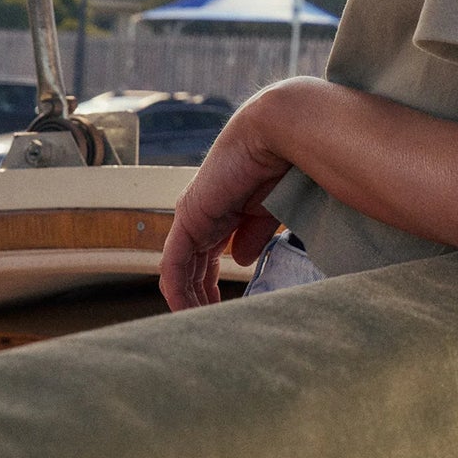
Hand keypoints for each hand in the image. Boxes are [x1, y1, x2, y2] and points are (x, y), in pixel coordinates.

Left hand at [159, 89, 291, 310]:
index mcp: (224, 211)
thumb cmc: (283, 161)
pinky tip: (190, 312)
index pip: (208, 256)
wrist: (277, 131)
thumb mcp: (269, 209)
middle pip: (193, 267)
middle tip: (213, 326)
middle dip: (201, 297)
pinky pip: (174, 265)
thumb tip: (240, 262)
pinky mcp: (187, 219)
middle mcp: (203, 215)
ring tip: (204, 326)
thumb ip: (253, 235)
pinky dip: (179, 291)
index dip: (213, 284)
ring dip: (190, 301)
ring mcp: (192, 217)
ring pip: (181, 271)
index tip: (226, 310)